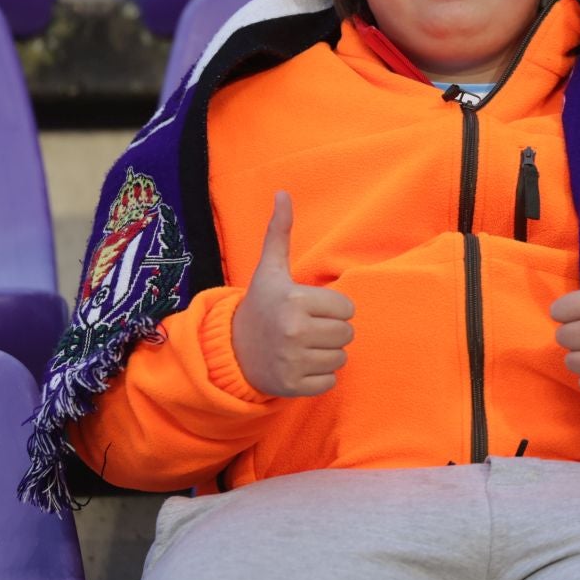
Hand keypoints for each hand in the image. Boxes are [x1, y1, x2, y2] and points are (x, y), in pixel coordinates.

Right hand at [232, 192, 355, 397]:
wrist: (232, 350)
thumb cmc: (260, 305)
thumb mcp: (269, 269)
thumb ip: (279, 232)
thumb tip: (283, 193)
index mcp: (295, 300)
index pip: (346, 308)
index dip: (332, 308)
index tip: (309, 308)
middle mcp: (295, 332)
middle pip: (347, 334)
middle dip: (331, 331)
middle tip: (306, 328)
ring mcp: (294, 361)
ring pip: (341, 358)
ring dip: (326, 353)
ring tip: (302, 346)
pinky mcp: (294, 386)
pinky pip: (330, 382)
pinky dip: (318, 376)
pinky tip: (298, 365)